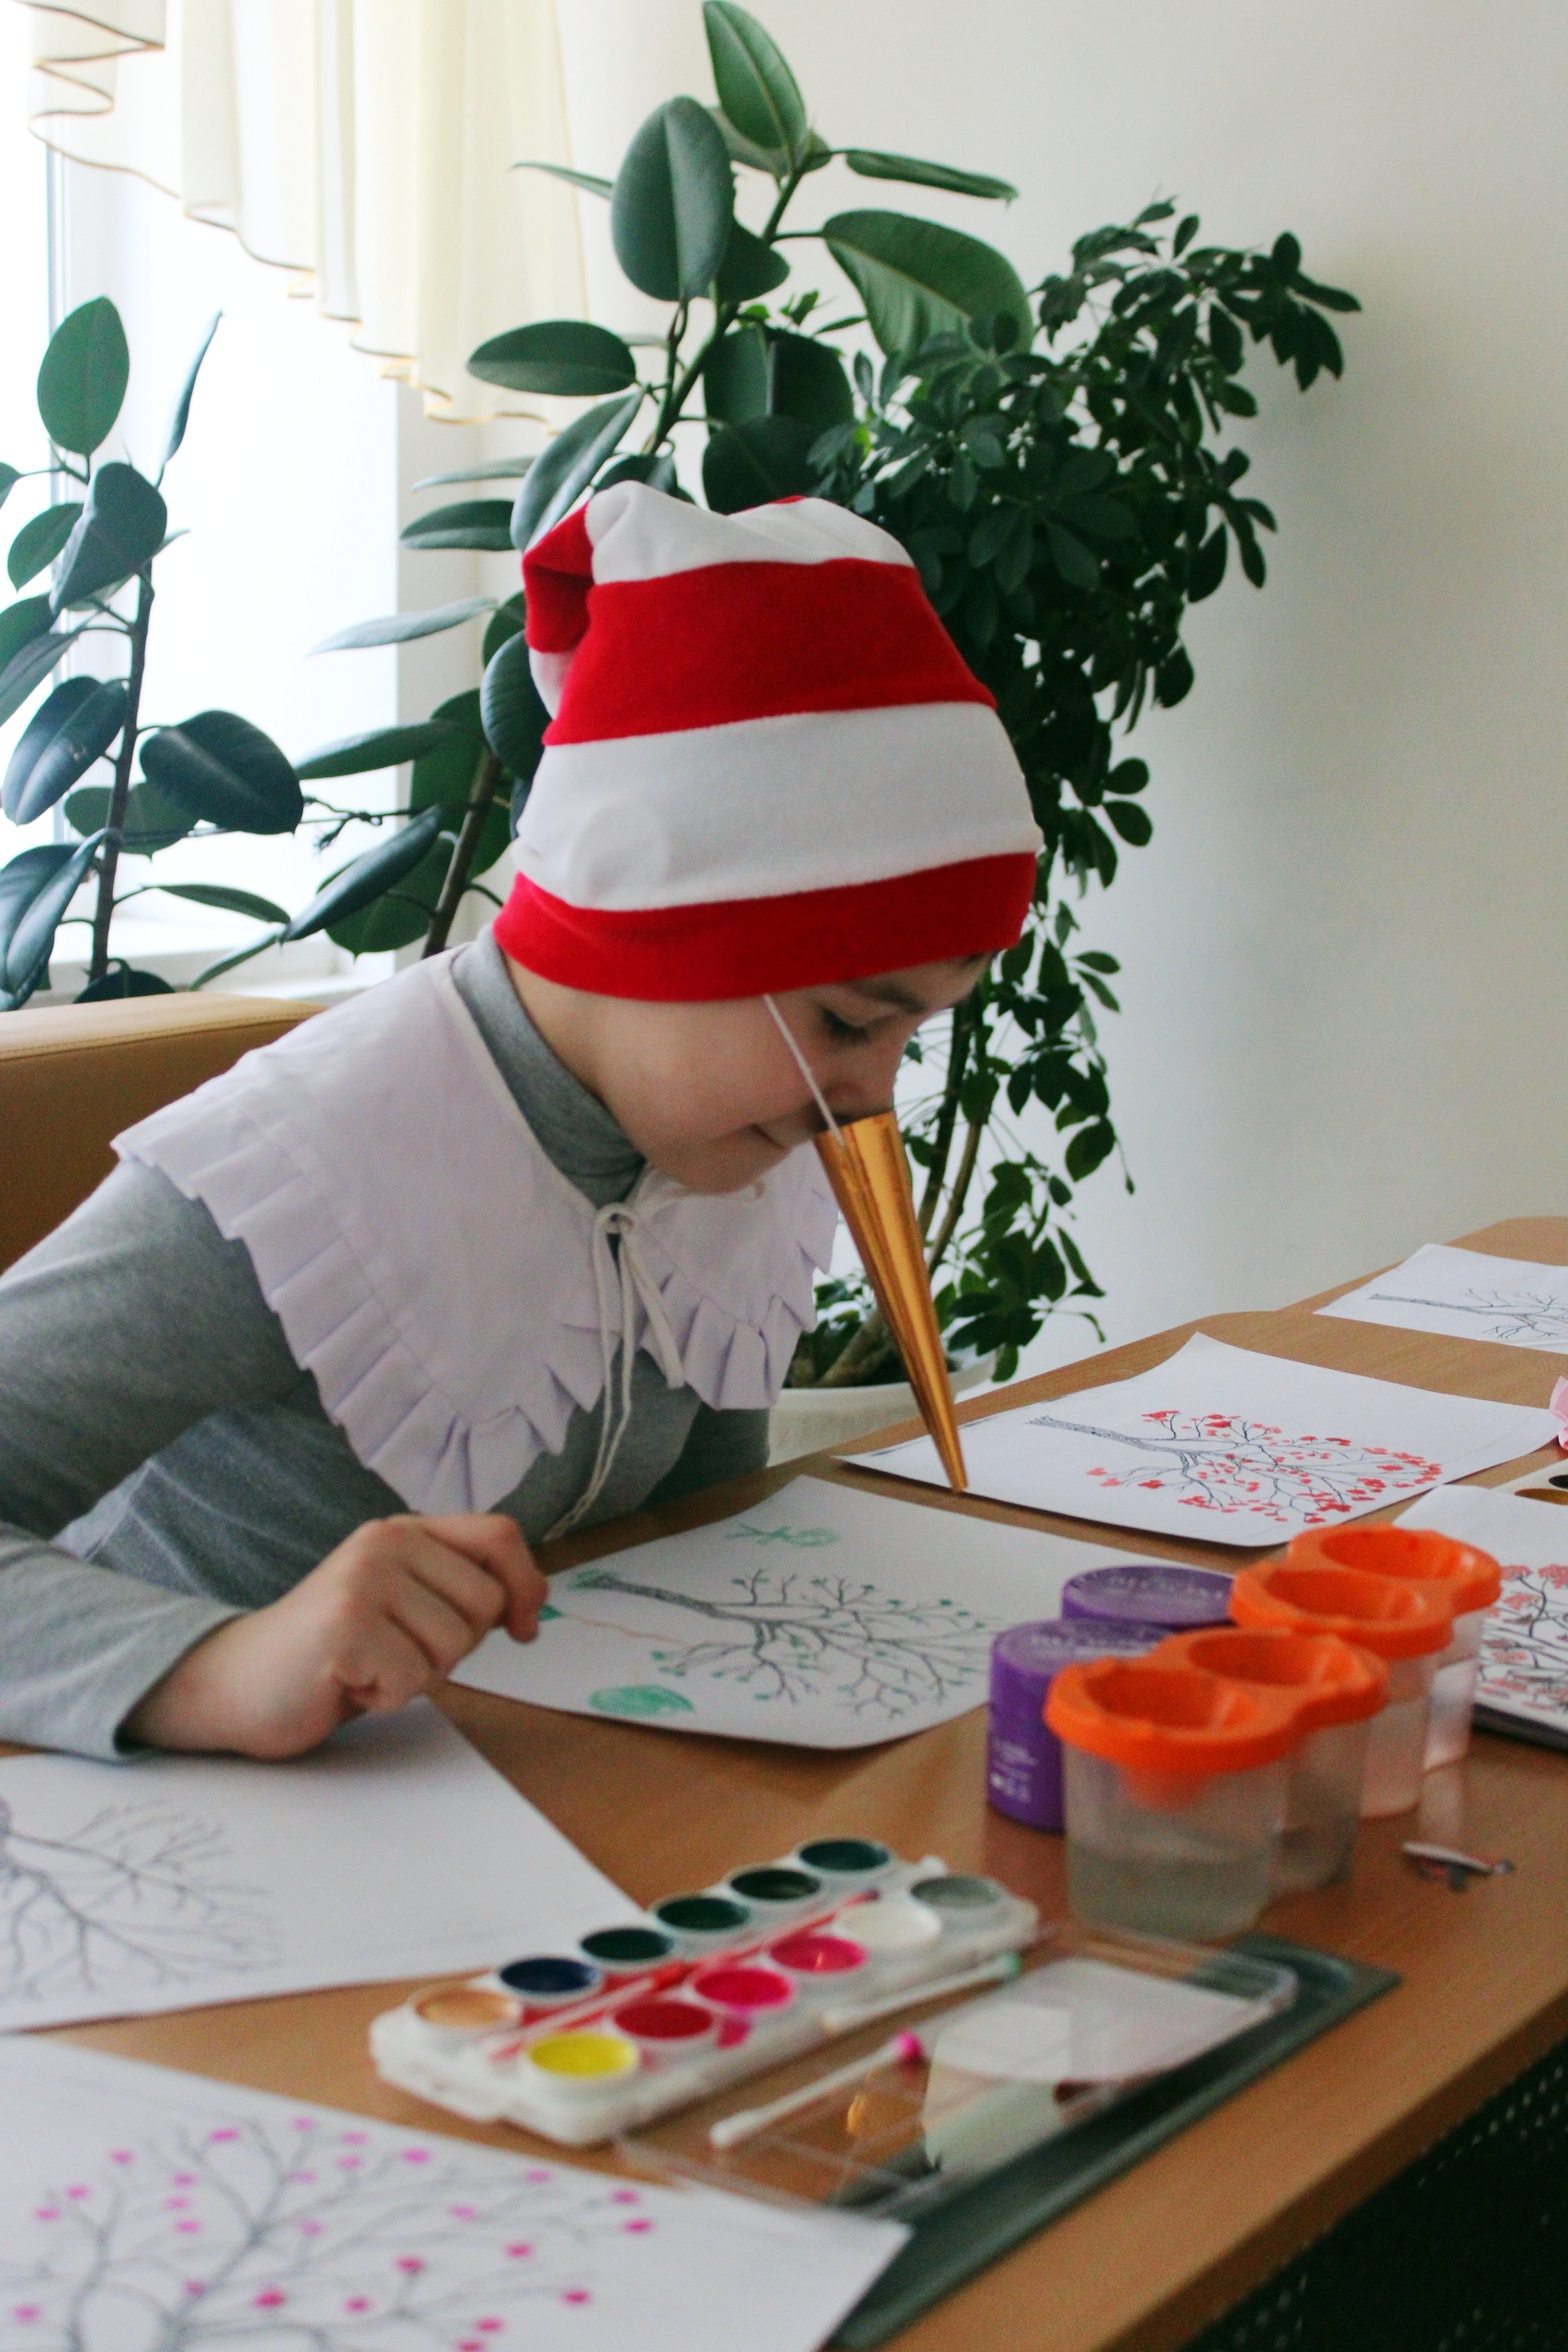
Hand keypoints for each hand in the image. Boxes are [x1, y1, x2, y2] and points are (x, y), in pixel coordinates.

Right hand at [124, 1514, 546, 1759]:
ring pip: (453, 1646)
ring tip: (371, 1666)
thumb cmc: (332, 1652)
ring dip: (418, 1676)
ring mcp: (363, 1579)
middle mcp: (385, 1542)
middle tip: (399, 1653)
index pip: (499, 1536)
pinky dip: (387, 1697)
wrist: (239, 1682)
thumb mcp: (402, 1603)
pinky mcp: (345, 1624)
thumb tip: (531, 1602)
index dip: (527, 1584)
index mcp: (404, 1531)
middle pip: (485, 1603)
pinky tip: (349, 1682)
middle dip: (456, 1648)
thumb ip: (455, 1589)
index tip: (522, 1629)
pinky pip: (412, 1678)